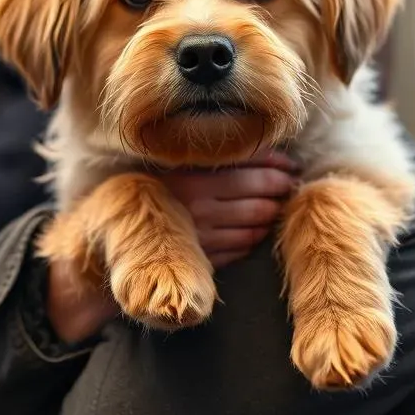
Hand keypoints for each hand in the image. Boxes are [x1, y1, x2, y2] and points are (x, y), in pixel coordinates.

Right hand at [163, 152, 299, 267]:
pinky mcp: (205, 258)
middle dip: (280, 188)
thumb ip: (219, 160)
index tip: (290, 164)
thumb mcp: (182, 167)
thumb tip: (271, 156)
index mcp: (191, 176)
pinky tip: (258, 227)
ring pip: (255, 222)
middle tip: (289, 184)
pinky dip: (256, 235)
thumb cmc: (159, 190)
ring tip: (277, 204)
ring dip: (272, 213)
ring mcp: (202, 234)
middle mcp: (197, 205)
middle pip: (258, 194)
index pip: (248, 164)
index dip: (276, 163)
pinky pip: (243, 246)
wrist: (123, 231)